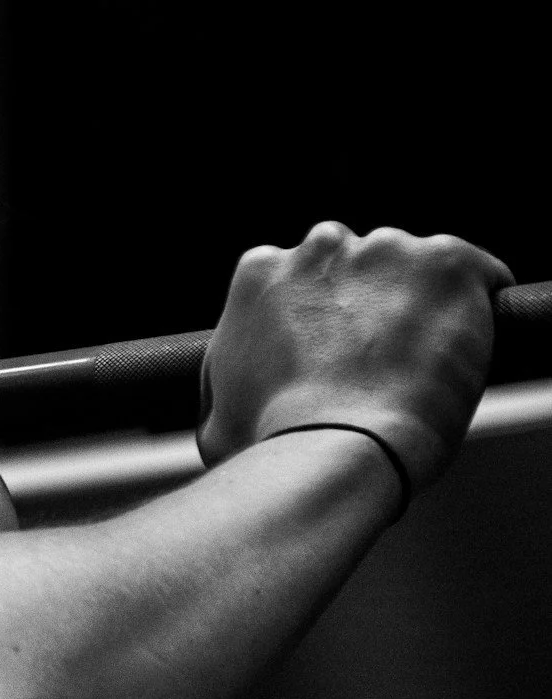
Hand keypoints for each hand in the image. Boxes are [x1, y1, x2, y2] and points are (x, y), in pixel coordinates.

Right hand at [198, 221, 510, 494]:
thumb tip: (229, 406)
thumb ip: (228, 387)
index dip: (320, 320)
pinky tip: (461, 357)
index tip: (332, 356)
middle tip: (375, 363)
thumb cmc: (268, 446)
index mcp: (260, 272)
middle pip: (361, 266)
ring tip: (419, 370)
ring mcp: (388, 251)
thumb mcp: (217, 414)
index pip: (303, 279)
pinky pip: (481, 278)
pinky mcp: (449, 265)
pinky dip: (479, 311)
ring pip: (418, 271)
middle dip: (369, 304)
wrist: (332, 452)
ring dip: (421, 308)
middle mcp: (320, 247)